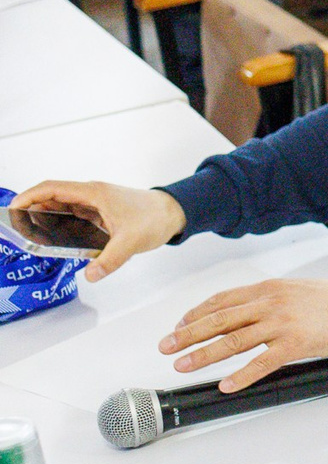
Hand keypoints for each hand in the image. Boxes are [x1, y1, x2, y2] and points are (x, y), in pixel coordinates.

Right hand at [7, 180, 183, 279]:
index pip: (53, 188)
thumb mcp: (132, 241)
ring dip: (45, 219)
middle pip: (52, 198)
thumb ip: (110, 259)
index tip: (13, 207)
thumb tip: (90, 275)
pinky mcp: (100, 214)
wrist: (176, 212)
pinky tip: (55, 241)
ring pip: (62, 209)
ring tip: (30, 236)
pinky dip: (61, 226)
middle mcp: (91, 196)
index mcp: (94, 194)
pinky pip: (74, 218)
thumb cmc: (155, 217)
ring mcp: (95, 204)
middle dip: (32, 211)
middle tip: (17, 229)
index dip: (30, 196)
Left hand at [161, 276, 327, 389]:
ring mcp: (280, 324)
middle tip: (167, 346)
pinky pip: (262, 362)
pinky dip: (242, 375)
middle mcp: (269, 304)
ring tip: (184, 364)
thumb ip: (267, 300)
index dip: (196, 314)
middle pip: (219, 320)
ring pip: (233, 340)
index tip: (179, 326)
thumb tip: (243, 314)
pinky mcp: (294, 345)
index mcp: (266, 289)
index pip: (221, 300)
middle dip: (188, 334)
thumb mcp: (292, 289)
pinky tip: (227, 384)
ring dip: (204, 354)